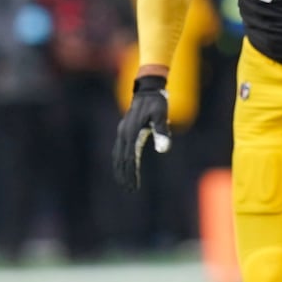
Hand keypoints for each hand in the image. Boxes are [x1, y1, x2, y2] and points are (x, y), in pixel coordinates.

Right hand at [112, 75, 170, 190]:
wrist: (148, 90)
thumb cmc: (157, 103)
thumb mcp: (161, 115)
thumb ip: (162, 131)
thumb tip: (163, 150)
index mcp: (131, 132)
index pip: (130, 158)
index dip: (131, 173)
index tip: (134, 185)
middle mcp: (124, 133)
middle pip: (121, 159)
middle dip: (124, 175)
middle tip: (130, 190)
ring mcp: (123, 132)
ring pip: (118, 155)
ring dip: (121, 170)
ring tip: (126, 184)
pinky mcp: (126, 131)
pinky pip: (121, 150)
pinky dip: (122, 161)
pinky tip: (127, 169)